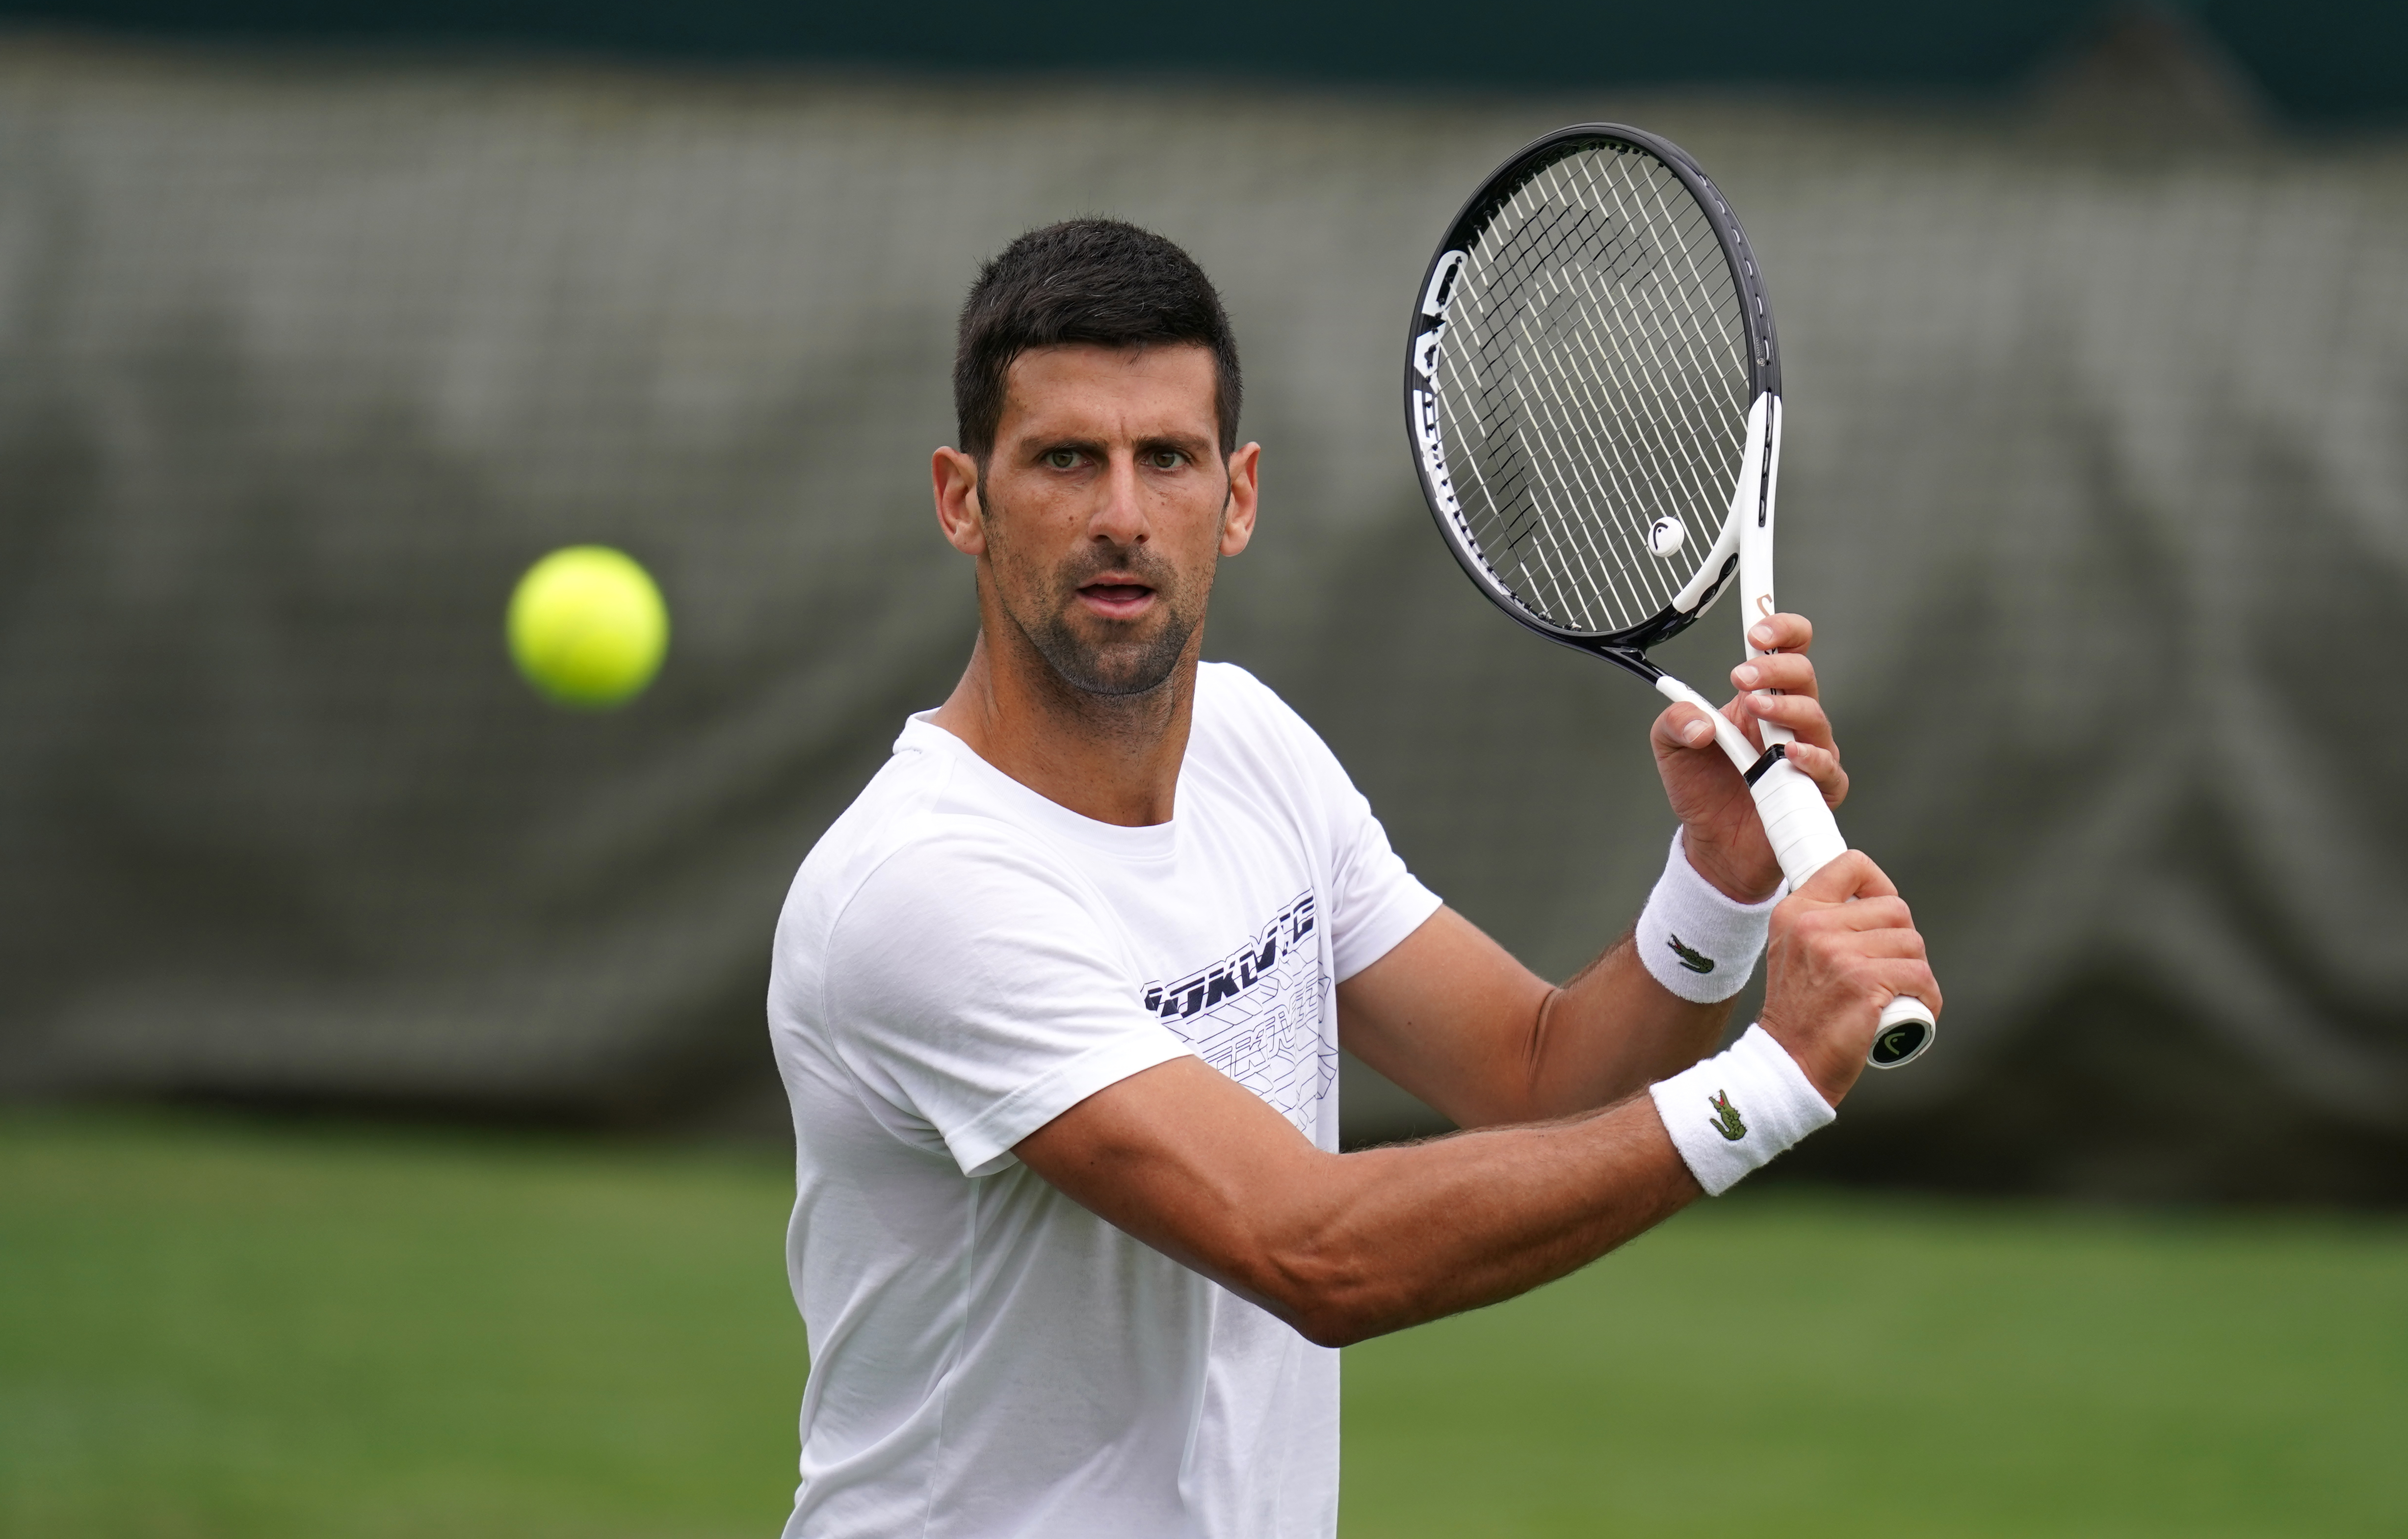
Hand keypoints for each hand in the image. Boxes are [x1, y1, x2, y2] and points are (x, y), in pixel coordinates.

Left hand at [1647, 611, 1849, 901]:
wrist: (1714, 845)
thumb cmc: (1703, 790)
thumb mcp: (1671, 748)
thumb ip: (1676, 721)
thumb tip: (1700, 720)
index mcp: (1758, 699)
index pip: (1785, 651)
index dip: (1782, 630)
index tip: (1758, 631)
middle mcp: (1788, 720)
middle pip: (1803, 675)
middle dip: (1775, 668)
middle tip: (1741, 677)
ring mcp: (1808, 752)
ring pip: (1816, 716)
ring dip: (1785, 707)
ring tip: (1755, 710)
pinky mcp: (1818, 790)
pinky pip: (1828, 768)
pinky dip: (1811, 757)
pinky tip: (1789, 753)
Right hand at [1754, 852, 1939, 1104]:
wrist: (1789, 1062)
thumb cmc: (1800, 1013)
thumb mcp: (1793, 951)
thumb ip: (1819, 922)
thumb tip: (1868, 903)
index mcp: (1796, 911)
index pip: (1851, 865)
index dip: (1880, 885)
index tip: (1883, 913)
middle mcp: (1814, 925)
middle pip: (1895, 908)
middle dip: (1903, 940)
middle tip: (1890, 969)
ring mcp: (1838, 953)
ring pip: (1912, 943)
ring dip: (1916, 972)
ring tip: (1899, 994)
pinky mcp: (1864, 982)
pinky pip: (1920, 976)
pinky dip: (1928, 996)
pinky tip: (1915, 1009)